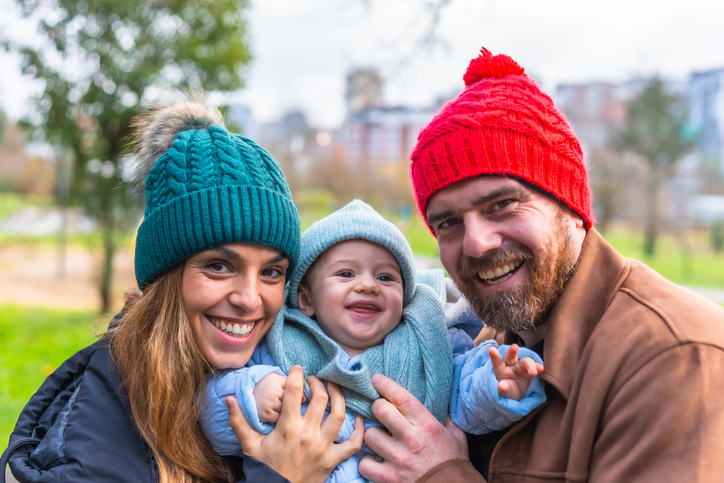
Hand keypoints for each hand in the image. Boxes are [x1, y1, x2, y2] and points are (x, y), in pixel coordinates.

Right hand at [228, 365, 363, 482]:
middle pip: (321, 398)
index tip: (297, 369)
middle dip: (319, 383)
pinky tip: (358, 418)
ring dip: (339, 398)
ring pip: (339, 415)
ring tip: (334, 389)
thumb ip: (238, 420)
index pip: (293, 391)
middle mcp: (308, 435)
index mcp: (287, 428)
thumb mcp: (249, 445)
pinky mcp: (333, 460)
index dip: (296, 374)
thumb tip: (229, 398)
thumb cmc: (264, 468)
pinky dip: (359, 430)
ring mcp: (323, 447)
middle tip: (314, 380)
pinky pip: (353, 443)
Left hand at [359, 374, 467, 482]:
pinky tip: (375, 461)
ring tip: (379, 439)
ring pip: (370, 436)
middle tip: (379, 411)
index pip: (401, 398)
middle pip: (380, 410)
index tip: (376, 379)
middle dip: (377, 407)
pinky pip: (365, 464)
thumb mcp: (456, 436)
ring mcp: (398, 459)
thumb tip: (440, 402)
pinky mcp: (389, 478)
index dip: (385, 385)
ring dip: (372, 436)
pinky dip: (367, 463)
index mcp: (427, 426)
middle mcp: (411, 439)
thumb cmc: (453, 464)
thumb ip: (445, 418)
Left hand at [490, 344, 543, 400]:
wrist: (520, 396)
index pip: (497, 363)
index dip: (494, 356)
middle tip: (514, 347)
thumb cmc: (509, 392)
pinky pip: (535, 367)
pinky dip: (538, 367)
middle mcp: (511, 365)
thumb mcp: (505, 393)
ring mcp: (522, 367)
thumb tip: (501, 386)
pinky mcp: (531, 370)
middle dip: (512, 351)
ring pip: (525, 362)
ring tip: (533, 372)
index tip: (491, 349)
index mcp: (500, 370)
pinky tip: (540, 368)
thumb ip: (503, 390)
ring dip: (530, 365)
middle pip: (511, 357)